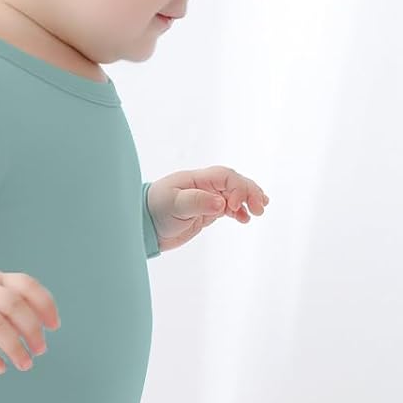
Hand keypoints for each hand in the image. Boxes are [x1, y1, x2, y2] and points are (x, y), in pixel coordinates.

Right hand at [0, 269, 59, 373]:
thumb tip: (38, 337)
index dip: (45, 305)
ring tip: (25, 364)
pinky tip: (0, 368)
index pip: (26, 285)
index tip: (54, 327)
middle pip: (13, 305)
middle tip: (40, 350)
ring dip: (15, 347)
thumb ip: (15, 312)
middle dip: (32, 330)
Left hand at [146, 169, 269, 252]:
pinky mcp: (205, 212)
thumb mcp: (174, 205)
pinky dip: (239, 212)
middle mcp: (204, 186)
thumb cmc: (153, 211)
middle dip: (250, 193)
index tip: (236, 206)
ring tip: (259, 211)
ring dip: (248, 200)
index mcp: (197, 179)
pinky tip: (245, 219)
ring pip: (234, 195)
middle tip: (260, 208)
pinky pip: (227, 208)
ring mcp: (206, 199)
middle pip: (235, 183)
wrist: (142, 226)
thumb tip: (221, 203)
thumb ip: (197, 202)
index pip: (226, 176)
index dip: (239, 188)